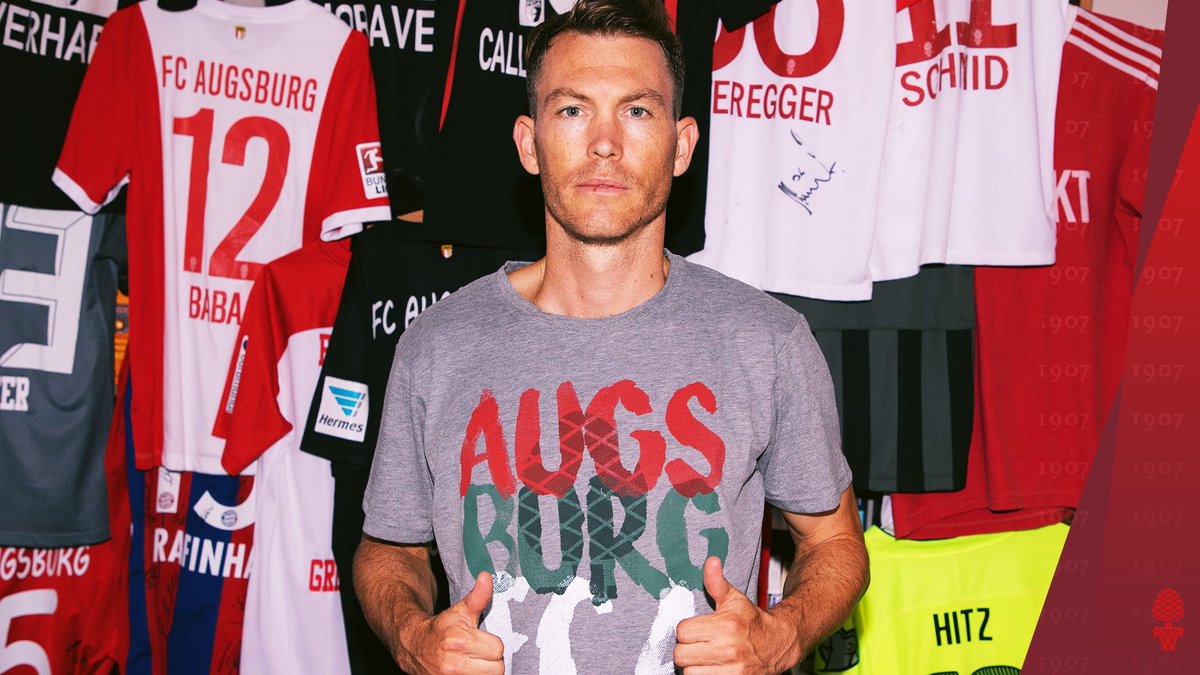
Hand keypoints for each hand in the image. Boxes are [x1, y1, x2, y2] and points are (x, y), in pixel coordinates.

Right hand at [401, 571, 504, 673]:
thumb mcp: (460, 611)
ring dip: (484, 672)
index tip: (483, 640)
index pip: (498, 649)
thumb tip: (486, 576)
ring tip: (474, 663)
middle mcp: (455, 664)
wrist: (414, 646)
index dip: (492, 644)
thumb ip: (478, 596)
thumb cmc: (441, 628)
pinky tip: (468, 671)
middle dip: (491, 660)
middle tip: (480, 653)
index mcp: (461, 641)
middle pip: (496, 669)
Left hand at [673, 557, 797, 673]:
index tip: (695, 629)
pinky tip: (710, 667)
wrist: (778, 644)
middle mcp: (728, 649)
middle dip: (686, 648)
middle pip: (680, 654)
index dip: (686, 629)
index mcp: (725, 626)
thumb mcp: (734, 599)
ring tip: (704, 656)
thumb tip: (711, 561)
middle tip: (697, 644)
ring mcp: (732, 670)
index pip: (682, 631)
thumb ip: (717, 582)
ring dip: (693, 665)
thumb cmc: (751, 620)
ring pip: (689, 672)